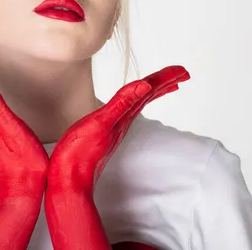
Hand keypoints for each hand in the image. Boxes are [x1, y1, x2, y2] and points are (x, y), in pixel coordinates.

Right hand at [48, 65, 189, 194]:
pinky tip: (135, 102)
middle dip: (165, 82)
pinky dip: (136, 102)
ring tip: (167, 84)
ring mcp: (117, 127)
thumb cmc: (79, 155)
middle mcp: (124, 120)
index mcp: (124, 115)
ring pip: (139, 103)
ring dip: (154, 91)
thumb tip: (145, 86)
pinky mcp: (107, 133)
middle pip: (148, 96)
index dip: (165, 78)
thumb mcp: (100, 124)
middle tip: (183, 73)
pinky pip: (128, 111)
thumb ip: (122, 103)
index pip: (149, 90)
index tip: (183, 71)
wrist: (68, 180)